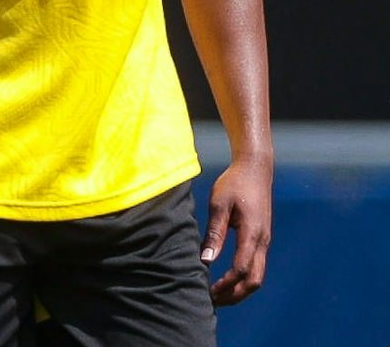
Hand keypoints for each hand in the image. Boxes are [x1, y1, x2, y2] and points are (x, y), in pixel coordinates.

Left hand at [203, 158, 271, 304]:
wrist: (255, 170)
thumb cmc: (234, 184)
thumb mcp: (219, 204)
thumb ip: (214, 233)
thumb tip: (206, 260)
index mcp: (253, 234)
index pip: (242, 268)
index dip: (226, 284)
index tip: (208, 290)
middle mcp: (263, 241)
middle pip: (254, 280)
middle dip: (235, 294)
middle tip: (212, 301)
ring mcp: (265, 241)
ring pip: (258, 276)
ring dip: (239, 289)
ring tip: (217, 295)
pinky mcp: (261, 239)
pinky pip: (256, 266)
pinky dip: (243, 279)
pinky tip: (226, 280)